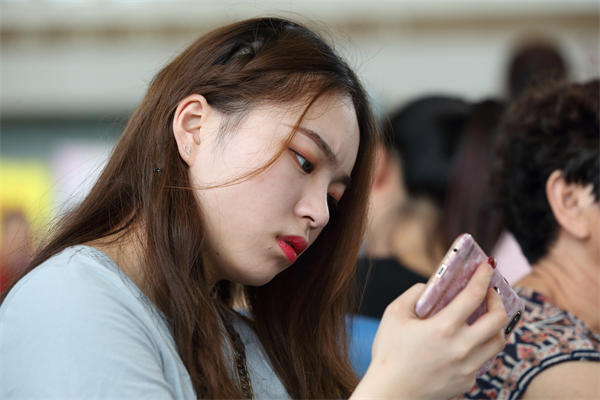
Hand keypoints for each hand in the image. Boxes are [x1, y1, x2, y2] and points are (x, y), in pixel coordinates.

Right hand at [351, 261, 506, 399]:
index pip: (474, 295)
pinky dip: (482, 345)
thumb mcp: (394, 314)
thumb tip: (431, 287)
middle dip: (498, 300)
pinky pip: (484, 359)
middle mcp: (462, 347)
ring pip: (498, 342)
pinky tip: (470, 340)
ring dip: (496, 325)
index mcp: (444, 327)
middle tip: (490, 292)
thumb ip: (414, 294)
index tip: (488, 265)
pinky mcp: (467, 381)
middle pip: (499, 319)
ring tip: (486, 316)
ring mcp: (468, 367)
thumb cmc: (389, 353)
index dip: (484, 276)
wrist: (391, 394)